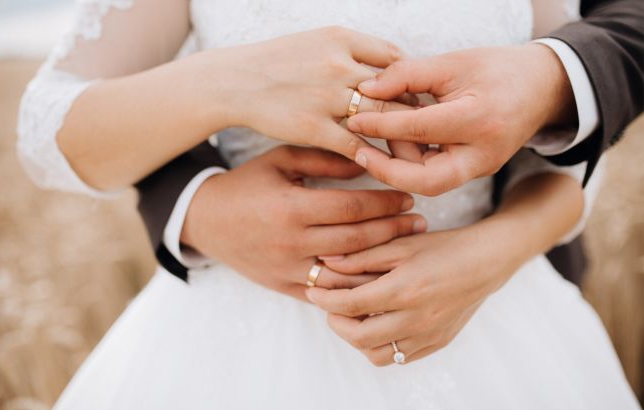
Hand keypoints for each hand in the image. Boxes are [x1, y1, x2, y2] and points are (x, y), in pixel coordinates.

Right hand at [181, 145, 426, 300]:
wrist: (206, 220)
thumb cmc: (247, 184)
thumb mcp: (280, 160)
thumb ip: (323, 157)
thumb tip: (366, 159)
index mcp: (291, 207)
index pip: (351, 208)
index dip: (385, 203)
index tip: (408, 198)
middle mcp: (291, 242)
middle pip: (356, 241)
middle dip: (393, 231)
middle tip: (419, 222)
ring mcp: (287, 269)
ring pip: (345, 274)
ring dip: (380, 264)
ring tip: (407, 250)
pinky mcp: (283, 286)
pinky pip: (326, 293)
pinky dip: (353, 287)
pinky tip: (376, 276)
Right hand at [209, 26, 415, 158]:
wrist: (235, 81)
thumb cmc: (278, 62)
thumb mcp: (317, 41)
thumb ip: (354, 51)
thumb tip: (390, 68)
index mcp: (341, 38)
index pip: (395, 58)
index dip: (412, 81)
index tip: (419, 99)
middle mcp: (337, 64)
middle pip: (396, 88)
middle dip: (416, 111)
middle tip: (430, 129)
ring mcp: (325, 96)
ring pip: (381, 117)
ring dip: (401, 135)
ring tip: (413, 150)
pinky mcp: (312, 126)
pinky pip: (355, 144)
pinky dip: (373, 155)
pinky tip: (382, 163)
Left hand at [306, 218, 525, 365]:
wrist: (485, 262)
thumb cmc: (442, 248)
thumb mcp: (401, 244)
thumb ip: (362, 255)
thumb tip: (326, 262)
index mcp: (404, 290)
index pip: (349, 305)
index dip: (324, 300)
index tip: (313, 292)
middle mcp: (416, 319)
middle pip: (358, 336)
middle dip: (335, 322)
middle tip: (330, 307)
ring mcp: (427, 335)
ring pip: (377, 354)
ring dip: (356, 339)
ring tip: (353, 318)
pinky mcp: (437, 343)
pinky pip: (399, 358)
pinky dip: (381, 346)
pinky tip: (378, 325)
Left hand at [346, 44, 574, 194]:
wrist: (541, 88)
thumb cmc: (497, 70)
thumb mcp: (453, 63)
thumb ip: (407, 75)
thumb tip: (367, 89)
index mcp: (480, 119)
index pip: (419, 129)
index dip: (381, 125)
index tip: (353, 119)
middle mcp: (483, 154)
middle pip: (425, 180)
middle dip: (387, 170)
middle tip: (359, 152)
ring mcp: (481, 168)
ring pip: (429, 182)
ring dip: (400, 163)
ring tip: (386, 134)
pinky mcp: (476, 172)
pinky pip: (437, 176)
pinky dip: (414, 163)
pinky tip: (401, 142)